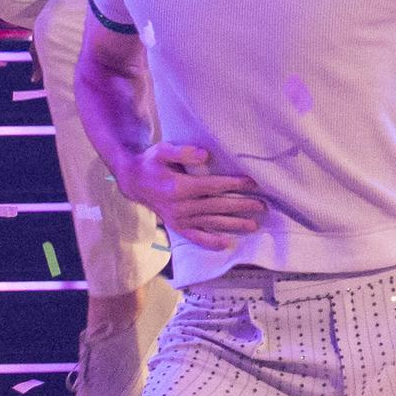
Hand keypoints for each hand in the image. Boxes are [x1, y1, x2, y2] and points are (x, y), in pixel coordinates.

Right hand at [119, 141, 267, 249]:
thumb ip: (183, 152)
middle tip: (263, 206)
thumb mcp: (162, 151)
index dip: (234, 184)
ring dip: (233, 224)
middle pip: (217, 206)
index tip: (253, 183)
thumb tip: (204, 155)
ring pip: (211, 222)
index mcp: (179, 187)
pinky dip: (210, 242)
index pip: (212, 186)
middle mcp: (180, 206)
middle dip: (241, 206)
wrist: (133, 182)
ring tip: (254, 225)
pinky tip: (226, 244)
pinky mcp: (177, 226)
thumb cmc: (151, 163)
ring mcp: (179, 219)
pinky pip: (196, 237)